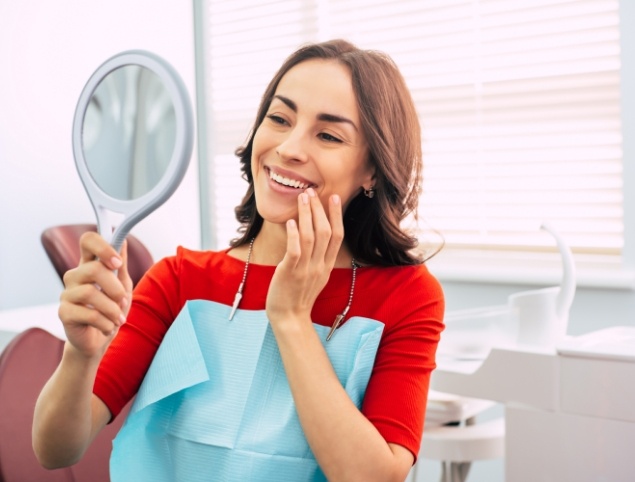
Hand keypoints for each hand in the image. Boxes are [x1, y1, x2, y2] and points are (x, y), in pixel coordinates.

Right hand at [58, 232, 132, 359]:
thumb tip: (123, 240)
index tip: (117, 263)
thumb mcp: (122, 285)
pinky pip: (88, 314)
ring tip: (118, 318)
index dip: (103, 247)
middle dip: (115, 287)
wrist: (99, 340)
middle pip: (93, 269)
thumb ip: (121, 264)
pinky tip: (109, 327)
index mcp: (89, 265)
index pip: (87, 241)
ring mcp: (67, 294)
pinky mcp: (64, 313)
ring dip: (112, 309)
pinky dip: (106, 323)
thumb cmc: (111, 309)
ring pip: (90, 293)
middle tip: (123, 301)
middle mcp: (75, 276)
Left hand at [266, 188, 343, 327]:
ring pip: (311, 237)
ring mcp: (306, 269)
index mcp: (327, 265)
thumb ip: (318, 258)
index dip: (336, 215)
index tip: (334, 198)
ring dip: (307, 215)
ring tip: (302, 198)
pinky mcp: (290, 272)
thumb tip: (315, 237)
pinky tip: (292, 221)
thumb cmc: (298, 295)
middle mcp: (320, 265)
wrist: (289, 317)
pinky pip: (295, 250)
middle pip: (325, 232)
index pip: (337, 236)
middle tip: (312, 192)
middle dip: (320, 209)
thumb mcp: (315, 275)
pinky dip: (295, 234)